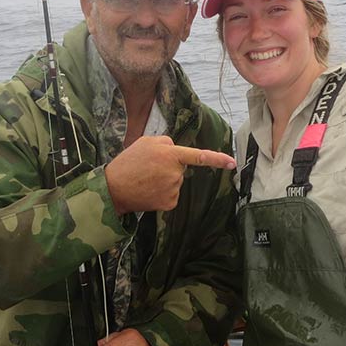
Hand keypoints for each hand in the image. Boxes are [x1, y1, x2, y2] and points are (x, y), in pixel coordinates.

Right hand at [105, 136, 235, 213]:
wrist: (113, 189)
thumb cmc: (128, 162)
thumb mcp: (145, 142)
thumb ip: (166, 142)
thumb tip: (178, 151)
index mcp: (170, 154)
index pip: (199, 156)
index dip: (217, 159)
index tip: (232, 163)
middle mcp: (175, 173)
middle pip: (180, 168)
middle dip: (168, 167)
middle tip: (148, 168)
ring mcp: (174, 189)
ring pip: (176, 182)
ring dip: (164, 180)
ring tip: (145, 179)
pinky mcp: (170, 203)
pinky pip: (172, 195)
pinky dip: (162, 193)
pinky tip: (149, 191)